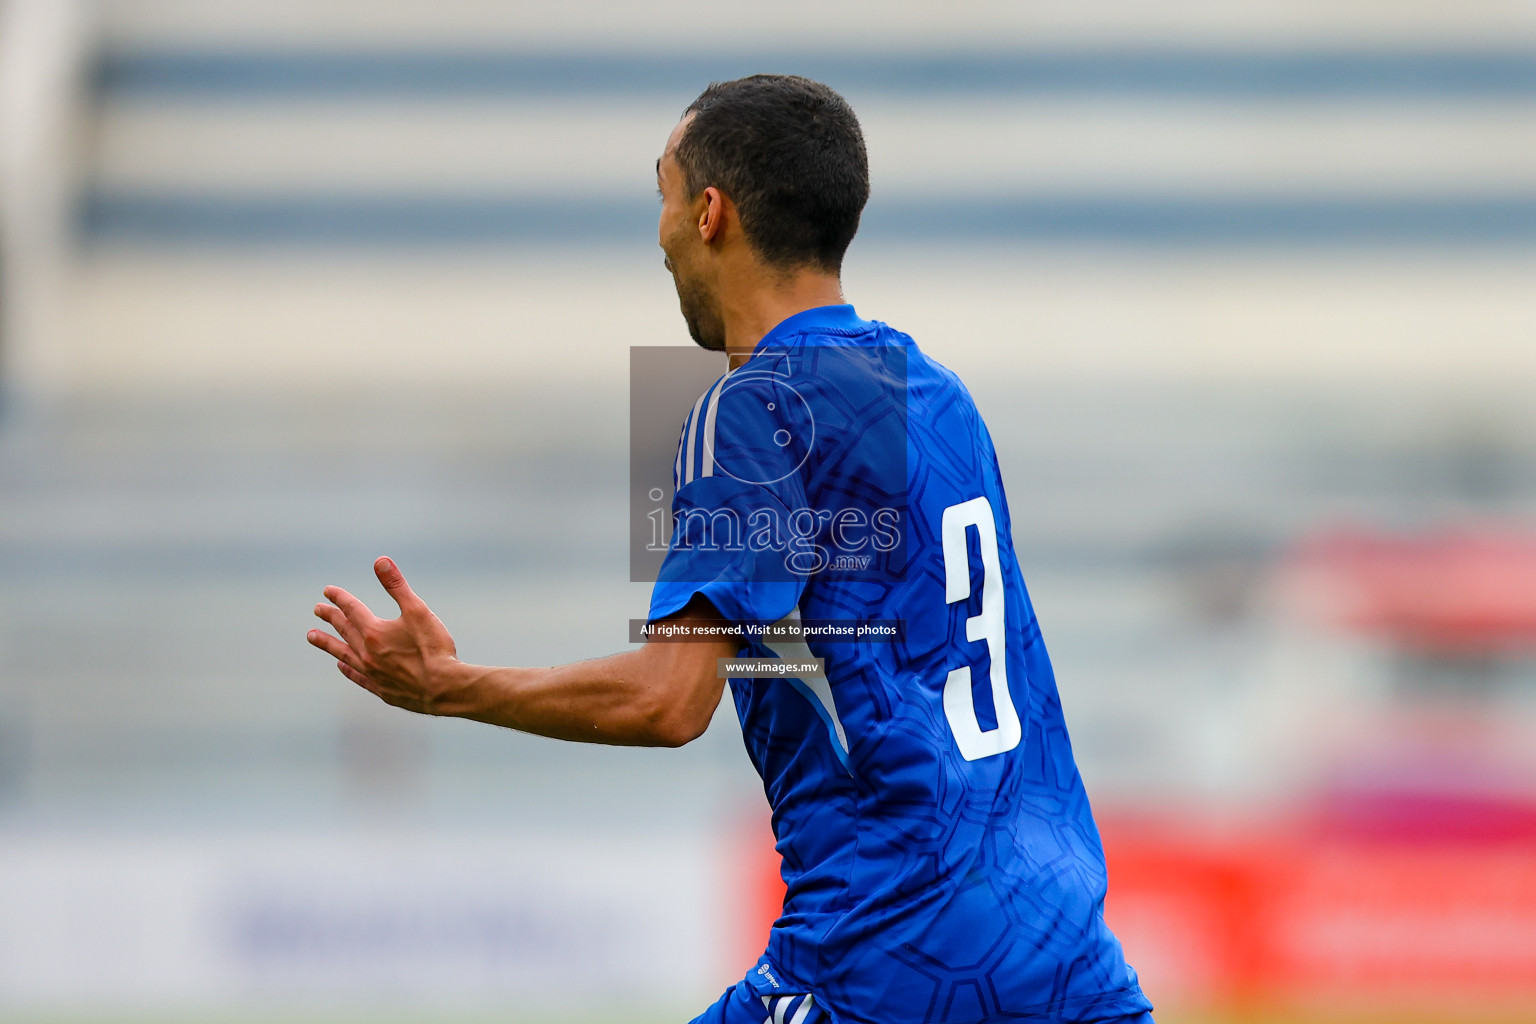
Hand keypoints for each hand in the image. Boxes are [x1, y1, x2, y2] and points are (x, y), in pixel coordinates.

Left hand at [307, 557, 463, 714]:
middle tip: (317, 610)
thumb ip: (397, 586)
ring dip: (328, 643)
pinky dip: (347, 669)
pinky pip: (357, 676)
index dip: (340, 598)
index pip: (352, 609)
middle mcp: (367, 653)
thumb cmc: (433, 648)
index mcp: (375, 632)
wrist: (444, 688)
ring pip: (343, 654)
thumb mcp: (417, 610)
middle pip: (344, 630)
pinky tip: (340, 665)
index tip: (328, 591)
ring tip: (312, 637)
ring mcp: (372, 673)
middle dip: (330, 617)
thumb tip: (380, 561)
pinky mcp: (381, 689)